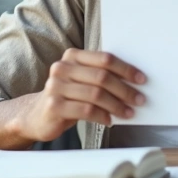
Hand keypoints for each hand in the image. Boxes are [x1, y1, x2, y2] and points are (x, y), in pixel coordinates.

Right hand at [17, 49, 146, 141]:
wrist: (36, 115)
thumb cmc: (68, 96)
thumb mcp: (81, 80)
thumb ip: (100, 74)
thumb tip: (134, 81)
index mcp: (72, 56)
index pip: (105, 59)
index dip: (126, 69)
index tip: (141, 80)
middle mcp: (62, 68)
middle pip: (102, 77)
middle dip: (125, 89)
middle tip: (139, 100)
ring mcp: (55, 86)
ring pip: (95, 94)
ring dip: (117, 105)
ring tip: (128, 113)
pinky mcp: (53, 106)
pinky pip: (85, 110)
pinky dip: (102, 116)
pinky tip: (110, 120)